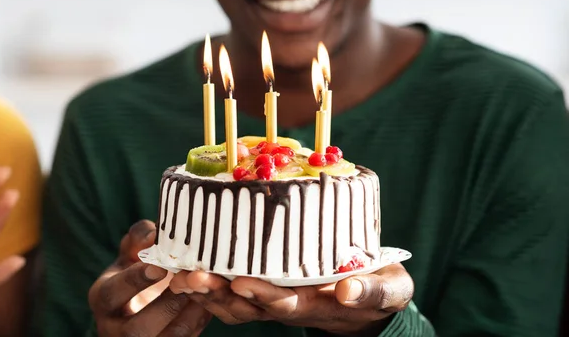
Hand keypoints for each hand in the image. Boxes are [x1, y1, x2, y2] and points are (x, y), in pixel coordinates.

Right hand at [88, 220, 211, 336]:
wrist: (142, 303)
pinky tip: (209, 299)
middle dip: (168, 304)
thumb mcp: (131, 252)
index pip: (112, 294)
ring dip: (189, 313)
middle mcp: (112, 328)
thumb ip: (139, 237)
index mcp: (102, 298)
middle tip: (190, 280)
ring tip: (204, 287)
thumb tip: (153, 232)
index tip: (160, 266)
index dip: (136, 280)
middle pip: (137, 328)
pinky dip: (200, 319)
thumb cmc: (136, 270)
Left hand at [170, 263, 413, 335]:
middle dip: (218, 293)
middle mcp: (288, 304)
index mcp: (316, 304)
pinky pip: (231, 290)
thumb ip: (372, 291)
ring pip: (232, 302)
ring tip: (179, 272)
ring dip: (205, 290)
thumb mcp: (388, 290)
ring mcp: (273, 297)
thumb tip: (348, 292)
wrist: (367, 296)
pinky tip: (188, 263)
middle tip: (191, 277)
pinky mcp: (266, 286)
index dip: (262, 295)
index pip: (284, 303)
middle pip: (247, 305)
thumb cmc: (379, 288)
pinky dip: (209, 280)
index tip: (240, 282)